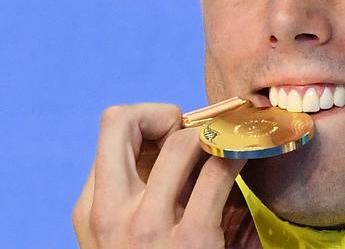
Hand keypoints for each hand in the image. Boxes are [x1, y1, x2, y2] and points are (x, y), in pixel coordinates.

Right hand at [73, 103, 245, 247]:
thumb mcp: (126, 230)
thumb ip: (135, 188)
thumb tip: (170, 136)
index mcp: (91, 209)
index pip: (110, 128)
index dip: (147, 121)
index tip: (173, 137)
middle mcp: (109, 214)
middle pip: (120, 120)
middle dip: (162, 113)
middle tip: (192, 133)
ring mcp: (147, 228)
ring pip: (180, 142)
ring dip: (210, 136)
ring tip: (225, 147)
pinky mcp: (192, 240)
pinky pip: (219, 171)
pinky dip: (239, 154)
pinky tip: (247, 156)